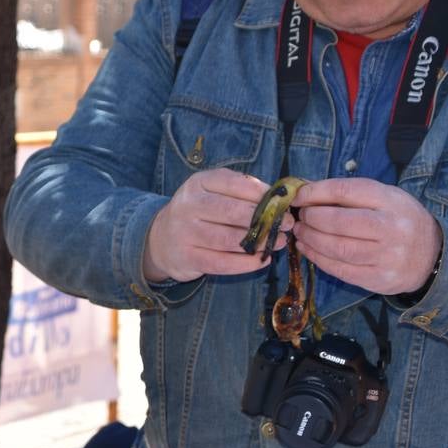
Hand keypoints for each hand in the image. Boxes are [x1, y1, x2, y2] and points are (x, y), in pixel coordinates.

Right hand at [143, 170, 290, 282]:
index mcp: (197, 183)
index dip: (261, 193)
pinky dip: (247, 263)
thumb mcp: (211, 192)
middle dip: (265, 219)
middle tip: (287, 224)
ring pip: (230, 239)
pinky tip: (262, 260)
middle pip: (233, 212)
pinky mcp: (187, 257)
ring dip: (260, 242)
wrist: (161, 240)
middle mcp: (188, 206)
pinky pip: (223, 263)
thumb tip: (278, 198)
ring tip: (278, 242)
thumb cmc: (198, 213)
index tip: (281, 202)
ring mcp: (185, 233)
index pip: (233, 183)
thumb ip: (240, 189)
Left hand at [292, 178, 440, 295]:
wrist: (433, 255)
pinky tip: (307, 249)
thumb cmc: (398, 220)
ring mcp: (387, 256)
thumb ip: (349, 194)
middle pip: (338, 222)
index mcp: (391, 201)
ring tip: (300, 232)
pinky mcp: (379, 279)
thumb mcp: (384, 198)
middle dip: (311, 218)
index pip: (345, 192)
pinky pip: (340, 269)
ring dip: (310, 239)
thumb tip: (304, 192)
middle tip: (299, 218)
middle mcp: (392, 228)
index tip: (297, 197)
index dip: (314, 193)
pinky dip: (317, 258)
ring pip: (337, 248)